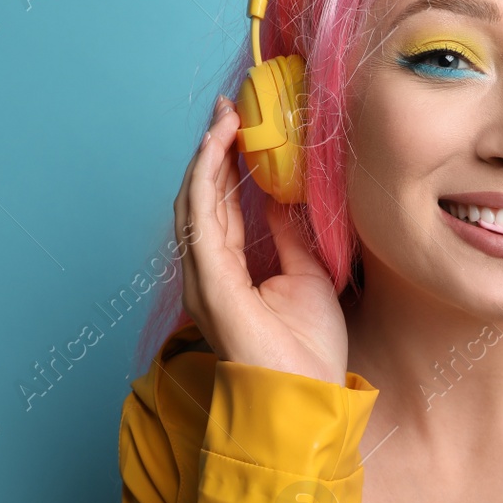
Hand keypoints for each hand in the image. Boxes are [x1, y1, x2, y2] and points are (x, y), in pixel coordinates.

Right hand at [173, 95, 346, 383]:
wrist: (306, 394)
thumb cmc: (308, 349)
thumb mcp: (308, 275)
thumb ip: (287, 236)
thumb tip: (280, 198)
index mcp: (231, 271)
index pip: (223, 205)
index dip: (228, 163)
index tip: (241, 125)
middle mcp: (209, 271)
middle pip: (202, 197)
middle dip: (213, 149)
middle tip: (228, 108)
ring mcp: (203, 276)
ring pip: (194, 201)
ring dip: (207, 155)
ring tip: (224, 117)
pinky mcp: (208, 281)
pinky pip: (200, 219)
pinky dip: (206, 178)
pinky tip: (218, 148)